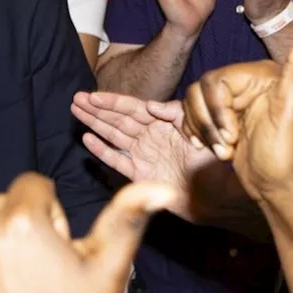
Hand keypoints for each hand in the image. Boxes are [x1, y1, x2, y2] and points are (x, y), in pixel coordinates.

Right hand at [71, 92, 254, 229]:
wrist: (217, 197)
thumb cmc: (213, 162)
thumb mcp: (199, 130)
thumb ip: (176, 115)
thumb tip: (150, 106)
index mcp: (163, 123)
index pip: (132, 108)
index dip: (112, 101)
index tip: (92, 94)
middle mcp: (150, 137)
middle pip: (118, 120)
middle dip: (97, 110)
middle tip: (75, 100)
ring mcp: (144, 155)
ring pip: (114, 136)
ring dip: (95, 124)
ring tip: (76, 112)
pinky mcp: (140, 174)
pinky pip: (117, 160)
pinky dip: (103, 150)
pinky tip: (88, 139)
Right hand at [182, 32, 292, 201]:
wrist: (280, 189)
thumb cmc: (288, 154)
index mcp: (260, 75)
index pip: (215, 80)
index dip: (216, 109)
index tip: (232, 134)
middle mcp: (245, 84)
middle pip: (199, 91)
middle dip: (208, 123)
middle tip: (226, 146)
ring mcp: (232, 103)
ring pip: (192, 104)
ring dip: (202, 131)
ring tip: (223, 151)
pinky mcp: (222, 120)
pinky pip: (192, 116)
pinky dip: (195, 133)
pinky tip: (211, 149)